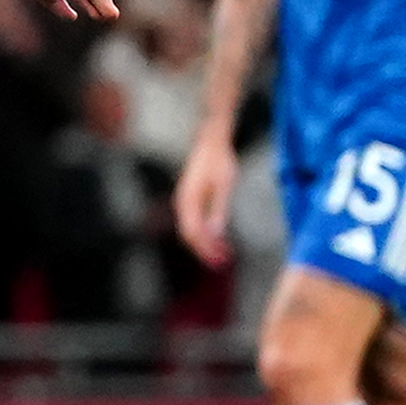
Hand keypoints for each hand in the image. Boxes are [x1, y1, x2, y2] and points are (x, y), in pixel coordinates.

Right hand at [173, 131, 237, 268]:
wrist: (211, 142)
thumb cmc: (219, 161)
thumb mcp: (223, 186)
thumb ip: (218, 210)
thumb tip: (215, 234)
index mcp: (188, 201)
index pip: (192, 233)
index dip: (205, 249)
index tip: (220, 260)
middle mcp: (182, 203)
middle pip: (189, 235)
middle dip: (205, 250)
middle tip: (222, 262)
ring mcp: (185, 201)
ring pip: (191, 230)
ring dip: (205, 243)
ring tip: (223, 253)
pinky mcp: (191, 199)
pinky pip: (194, 221)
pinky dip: (205, 233)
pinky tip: (218, 237)